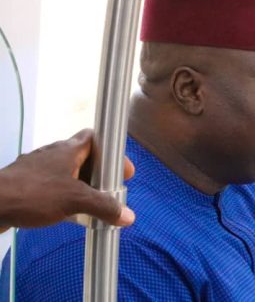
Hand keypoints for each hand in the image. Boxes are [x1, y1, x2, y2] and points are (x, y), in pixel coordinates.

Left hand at [0, 129, 134, 231]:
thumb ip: (104, 206)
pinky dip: (63, 196)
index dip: (112, 152)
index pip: (96, 137)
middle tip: (108, 192)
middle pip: (84, 157)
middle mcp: (54, 153)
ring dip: (81, 187)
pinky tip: (64, 213)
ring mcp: (37, 167)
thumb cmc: (34, 194)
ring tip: (88, 206)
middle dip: (98, 174)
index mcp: (69, 149)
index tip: (122, 172)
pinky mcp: (25, 183)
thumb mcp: (75, 201)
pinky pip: (52, 185)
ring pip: (67, 173)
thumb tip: (128, 216)